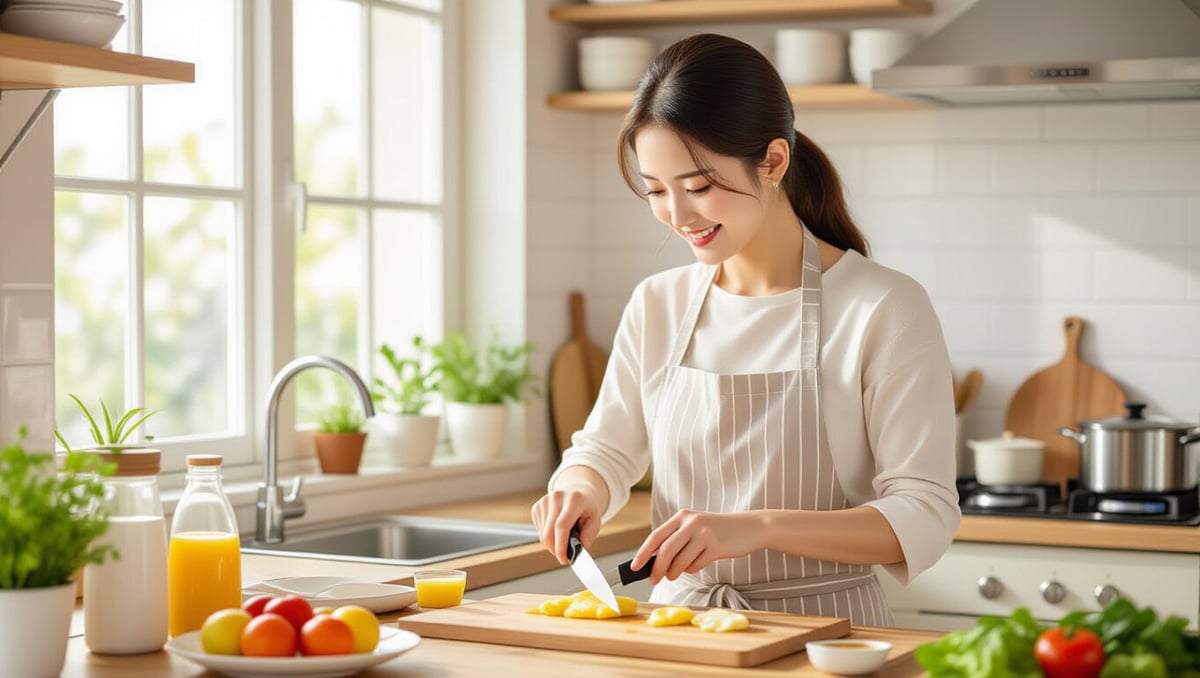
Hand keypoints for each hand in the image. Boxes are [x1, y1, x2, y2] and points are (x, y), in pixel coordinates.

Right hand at [531, 486, 604, 565]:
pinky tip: (556, 531)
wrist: (578, 494)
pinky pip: (539, 530)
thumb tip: (576, 551)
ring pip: (543, 533)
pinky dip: (547, 537)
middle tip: (563, 556)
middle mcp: (557, 497)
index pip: (562, 525)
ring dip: (551, 544)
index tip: (563, 558)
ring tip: (564, 540)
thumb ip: (587, 536)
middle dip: (555, 549)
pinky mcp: (537, 506)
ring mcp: (545, 501)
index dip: (561, 544)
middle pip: (549, 531)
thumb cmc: (587, 510)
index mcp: (574, 499)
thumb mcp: (595, 521)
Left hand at [631, 510, 764, 583]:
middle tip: (655, 579)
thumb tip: (654, 561)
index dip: (643, 553)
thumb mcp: (695, 528)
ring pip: (680, 561)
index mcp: (682, 516)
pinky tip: (698, 563)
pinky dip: (692, 569)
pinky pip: (696, 565)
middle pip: (666, 550)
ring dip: (675, 572)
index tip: (635, 567)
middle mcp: (692, 522)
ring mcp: (704, 534)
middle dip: (657, 569)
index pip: (656, 536)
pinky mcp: (716, 546)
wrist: (749, 527)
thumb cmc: (717, 531)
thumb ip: (676, 539)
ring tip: (676, 573)